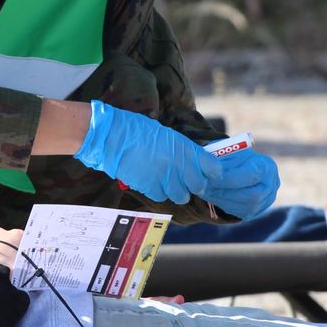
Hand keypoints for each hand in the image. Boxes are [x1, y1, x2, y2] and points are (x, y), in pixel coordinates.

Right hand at [73, 101, 218, 205]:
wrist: (113, 137)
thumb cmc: (138, 130)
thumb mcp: (167, 135)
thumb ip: (183, 150)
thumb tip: (194, 162)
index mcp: (185, 148)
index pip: (212, 168)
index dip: (212, 173)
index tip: (210, 174)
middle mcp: (179, 165)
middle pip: (198, 186)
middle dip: (194, 186)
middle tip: (186, 182)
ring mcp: (165, 178)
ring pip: (181, 196)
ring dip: (176, 191)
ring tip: (167, 182)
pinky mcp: (150, 187)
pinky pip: (162, 196)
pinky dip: (158, 192)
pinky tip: (152, 182)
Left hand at [201, 147, 279, 219]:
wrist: (243, 168)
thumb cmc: (234, 157)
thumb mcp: (229, 152)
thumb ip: (223, 162)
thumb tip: (208, 172)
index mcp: (266, 166)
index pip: (251, 176)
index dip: (230, 179)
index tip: (210, 178)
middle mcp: (271, 185)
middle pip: (251, 196)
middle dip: (226, 193)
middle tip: (205, 189)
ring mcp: (267, 200)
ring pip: (245, 207)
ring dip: (223, 201)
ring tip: (206, 192)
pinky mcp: (257, 211)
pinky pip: (241, 213)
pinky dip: (225, 205)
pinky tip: (214, 197)